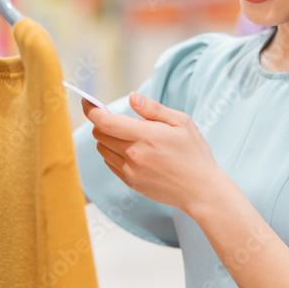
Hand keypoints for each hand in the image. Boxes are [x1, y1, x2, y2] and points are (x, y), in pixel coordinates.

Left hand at [82, 92, 221, 212]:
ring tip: (129, 136)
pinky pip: (110, 163)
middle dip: (103, 122)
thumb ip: (153, 109)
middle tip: (120, 118)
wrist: (200, 190)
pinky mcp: (131, 182)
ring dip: (107, 138)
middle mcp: (134, 155)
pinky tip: (131, 150)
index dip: (91, 110)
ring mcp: (130, 171)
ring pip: (102, 149)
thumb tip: (132, 97)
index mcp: (145, 136)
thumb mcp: (181, 122)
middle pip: (100, 134)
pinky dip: (113, 153)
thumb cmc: (194, 153)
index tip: (87, 102)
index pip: (105, 122)